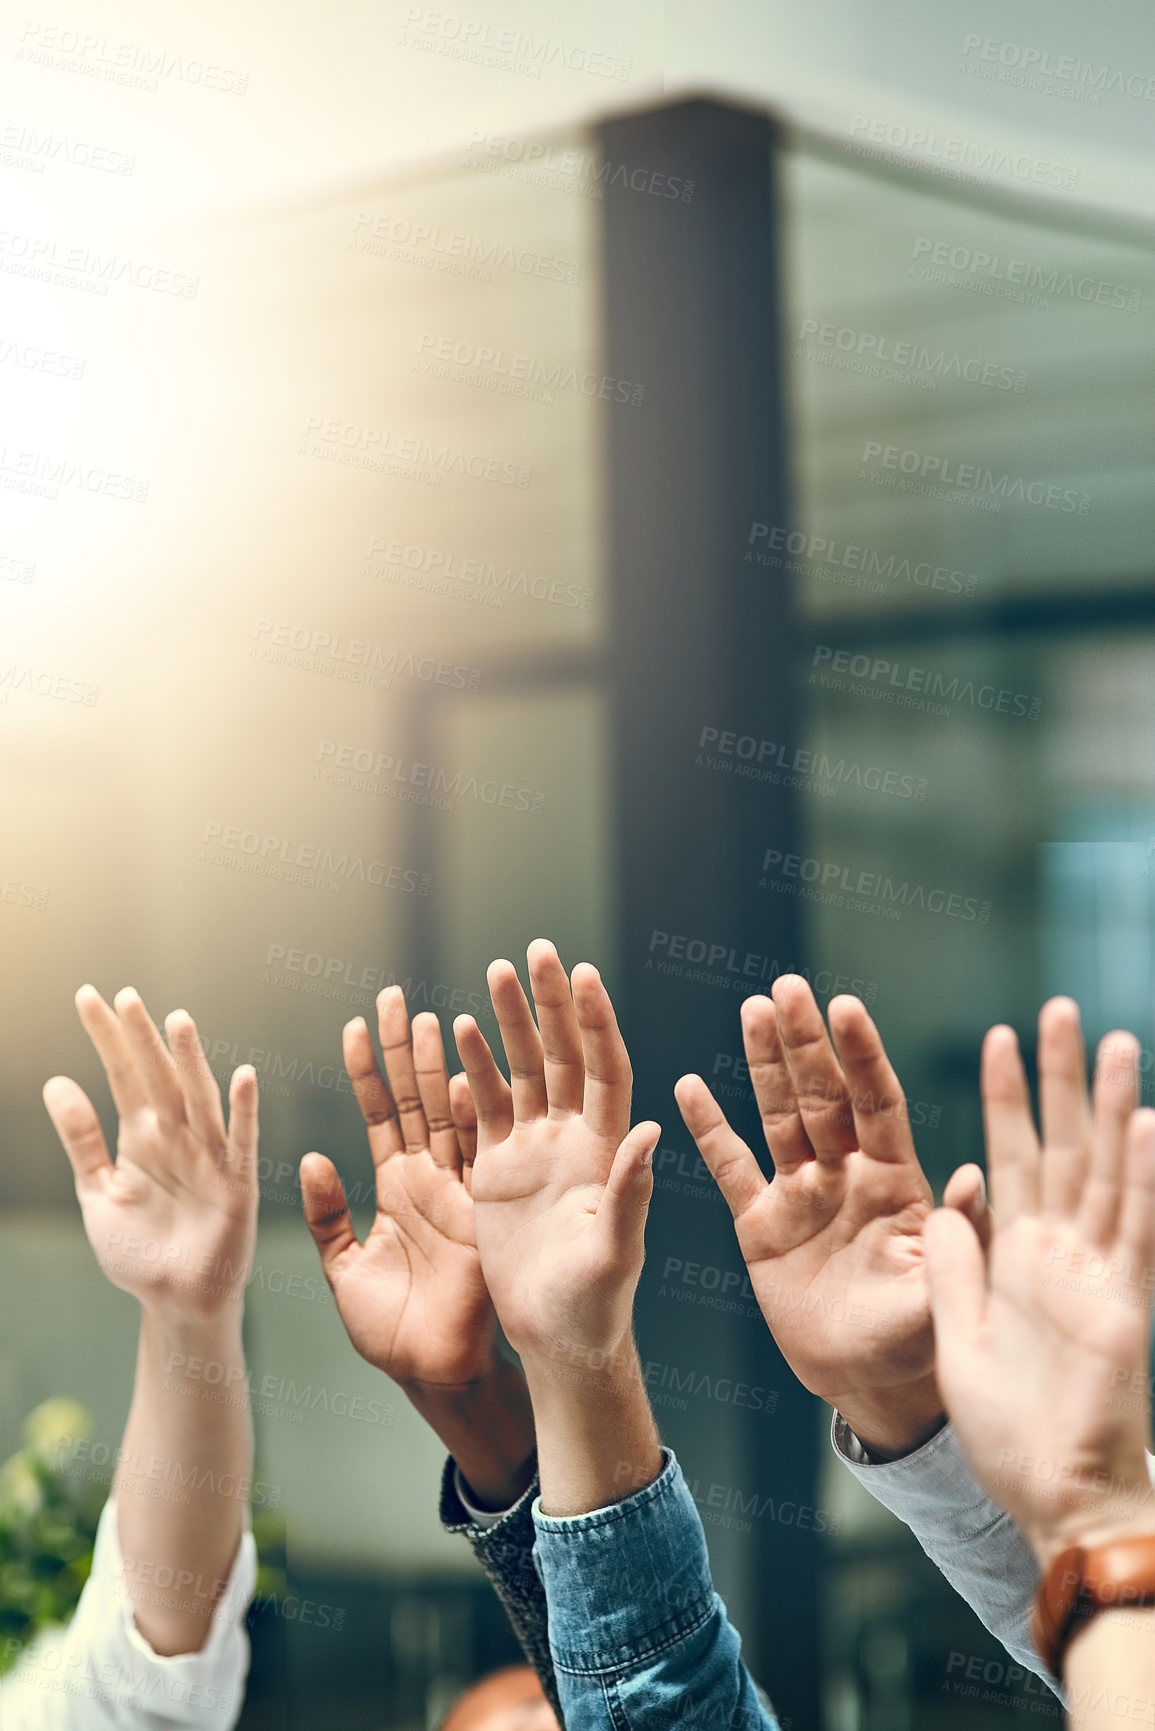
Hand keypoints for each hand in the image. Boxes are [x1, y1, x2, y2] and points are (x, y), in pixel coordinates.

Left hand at [43, 986, 257, 1319]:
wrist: (176, 1302)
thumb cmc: (141, 1250)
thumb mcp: (99, 1192)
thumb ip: (81, 1139)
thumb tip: (55, 1083)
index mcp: (143, 1136)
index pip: (122, 1075)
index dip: (106, 1038)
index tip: (88, 996)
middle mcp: (176, 1136)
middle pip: (158, 1078)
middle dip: (141, 1039)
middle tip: (126, 996)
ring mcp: (208, 1156)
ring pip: (198, 1099)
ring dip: (190, 1062)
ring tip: (177, 1022)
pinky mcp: (236, 1184)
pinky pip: (241, 1142)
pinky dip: (244, 1111)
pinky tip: (244, 1077)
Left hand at [301, 988, 534, 1506]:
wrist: (431, 1372)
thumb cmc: (389, 1329)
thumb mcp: (341, 1267)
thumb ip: (325, 1215)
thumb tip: (309, 1158)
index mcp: (396, 1186)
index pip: (381, 1112)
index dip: (368, 1069)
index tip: (358, 1024)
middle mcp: (428, 1178)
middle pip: (416, 1097)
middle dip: (406, 1048)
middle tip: (396, 997)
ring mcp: (457, 1190)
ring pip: (448, 1114)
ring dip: (441, 1068)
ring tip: (432, 1018)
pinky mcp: (478, 1212)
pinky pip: (474, 1155)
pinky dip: (471, 1117)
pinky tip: (463, 1075)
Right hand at [455, 940, 659, 1373]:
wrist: (558, 1341)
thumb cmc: (597, 1307)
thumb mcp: (616, 1253)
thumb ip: (629, 1193)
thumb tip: (649, 1130)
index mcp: (608, 1151)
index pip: (606, 1070)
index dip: (596, 1022)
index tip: (584, 975)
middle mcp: (576, 1139)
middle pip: (565, 1055)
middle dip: (552, 1003)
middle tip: (539, 950)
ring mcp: (537, 1150)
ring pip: (525, 1070)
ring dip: (511, 1022)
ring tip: (497, 970)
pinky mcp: (500, 1169)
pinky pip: (486, 1107)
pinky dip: (475, 1068)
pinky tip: (459, 1029)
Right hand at [675, 978, 946, 1455]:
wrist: (867, 1381)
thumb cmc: (919, 1340)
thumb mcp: (946, 1292)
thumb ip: (958, 1235)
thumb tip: (971, 1177)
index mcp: (895, 1181)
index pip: (877, 1104)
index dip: (862, 1057)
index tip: (846, 1006)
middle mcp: (847, 1173)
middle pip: (823, 1095)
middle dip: (806, 1042)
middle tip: (788, 987)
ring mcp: (801, 1193)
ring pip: (779, 1115)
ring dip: (765, 1063)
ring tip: (753, 1009)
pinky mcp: (760, 1224)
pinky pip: (730, 1169)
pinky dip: (709, 1130)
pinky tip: (689, 1086)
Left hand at [925, 999, 1154, 1568]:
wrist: (1052, 1499)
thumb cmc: (1007, 1427)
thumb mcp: (955, 1331)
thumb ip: (953, 1264)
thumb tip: (946, 1201)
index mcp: (1014, 1254)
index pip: (1009, 1155)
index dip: (1005, 1098)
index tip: (998, 1038)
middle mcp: (1058, 1251)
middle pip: (1063, 1146)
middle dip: (1061, 1079)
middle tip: (1061, 1009)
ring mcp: (1097, 1274)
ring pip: (1108, 1172)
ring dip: (1112, 1108)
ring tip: (1113, 1042)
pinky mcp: (1125, 1306)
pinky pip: (1138, 1231)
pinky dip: (1147, 1178)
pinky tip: (1150, 1124)